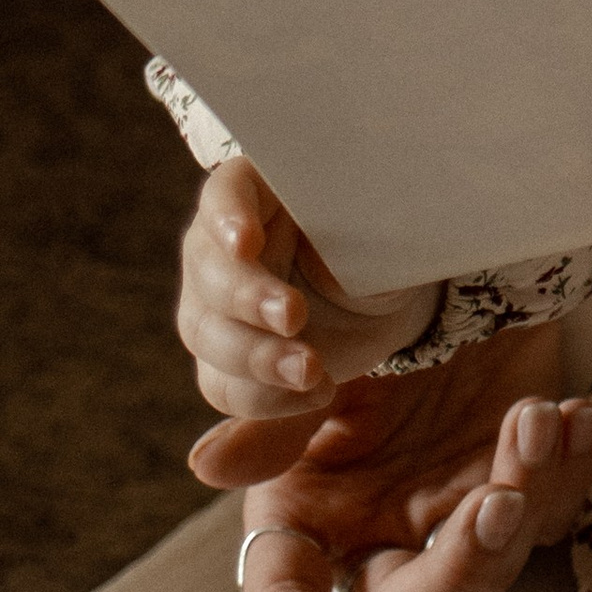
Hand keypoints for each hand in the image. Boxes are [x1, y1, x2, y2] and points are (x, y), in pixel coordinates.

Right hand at [176, 154, 438, 420]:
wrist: (382, 295)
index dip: (228, 217)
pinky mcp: (228, 359)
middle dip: (247, 297)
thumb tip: (341, 260)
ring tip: (313, 371)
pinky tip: (317, 392)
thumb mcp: (384, 229)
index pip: (226, 193)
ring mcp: (216, 306)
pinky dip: (267, 398)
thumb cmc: (379, 241)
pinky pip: (225, 385)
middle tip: (295, 316)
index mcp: (260, 193)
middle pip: (209, 270)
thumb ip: (364, 233)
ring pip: (206, 333)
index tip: (248, 241)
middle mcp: (223, 247)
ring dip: (256, 358)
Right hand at [190, 322, 591, 591]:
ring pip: (501, 555)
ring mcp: (457, 519)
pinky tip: (575, 416)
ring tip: (533, 413)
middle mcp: (382, 536)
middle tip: (495, 500)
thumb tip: (207, 467)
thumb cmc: (366, 327)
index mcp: (312, 517)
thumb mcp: (319, 367)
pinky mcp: (524, 490)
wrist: (447, 276)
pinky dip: (573, 468)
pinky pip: (557, 507)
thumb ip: (273, 423)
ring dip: (527, 488)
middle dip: (462, 566)